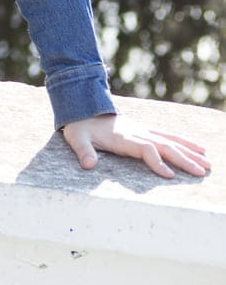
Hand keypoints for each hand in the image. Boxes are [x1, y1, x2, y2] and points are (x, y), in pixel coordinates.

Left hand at [61, 114, 209, 178]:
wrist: (82, 108)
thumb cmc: (80, 127)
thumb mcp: (76, 138)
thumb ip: (83, 151)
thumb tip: (88, 165)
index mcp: (123, 137)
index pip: (145, 149)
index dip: (157, 162)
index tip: (169, 176)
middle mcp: (137, 132)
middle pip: (164, 145)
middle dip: (183, 159)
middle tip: (201, 172)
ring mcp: (143, 130)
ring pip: (171, 141)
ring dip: (189, 152)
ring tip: (207, 164)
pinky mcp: (146, 129)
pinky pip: (168, 135)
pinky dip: (185, 142)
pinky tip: (199, 149)